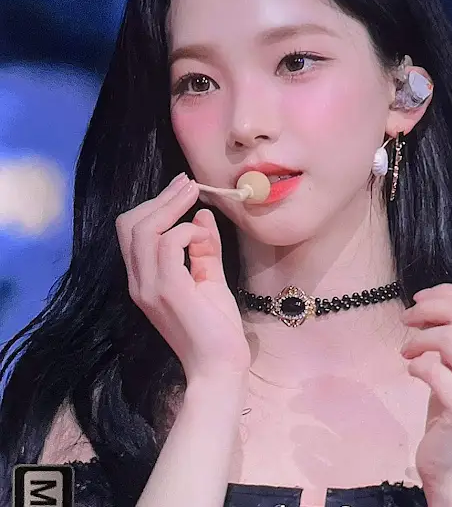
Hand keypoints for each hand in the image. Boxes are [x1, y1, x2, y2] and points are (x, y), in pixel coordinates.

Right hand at [116, 173, 250, 381]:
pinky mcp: (168, 291)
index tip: (181, 188)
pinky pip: (167, 246)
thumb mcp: (210, 279)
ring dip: (170, 206)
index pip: (132, 232)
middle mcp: (139, 282)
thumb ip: (204, 249)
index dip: (154, 205)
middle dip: (160, 198)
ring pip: (144, 230)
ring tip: (194, 194)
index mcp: (144, 280)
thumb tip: (202, 216)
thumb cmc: (215, 328)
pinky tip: (201, 236)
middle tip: (188, 184)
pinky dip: (185, 232)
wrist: (219, 367)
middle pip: (131, 225)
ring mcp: (149, 288)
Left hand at [399, 283, 451, 492]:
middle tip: (405, 320)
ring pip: (450, 337)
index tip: (418, 298)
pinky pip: (435, 370)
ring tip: (406, 350)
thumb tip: (424, 304)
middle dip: (427, 308)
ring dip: (419, 338)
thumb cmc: (450, 401)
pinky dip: (416, 364)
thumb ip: (450, 331)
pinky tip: (411, 371)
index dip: (445, 291)